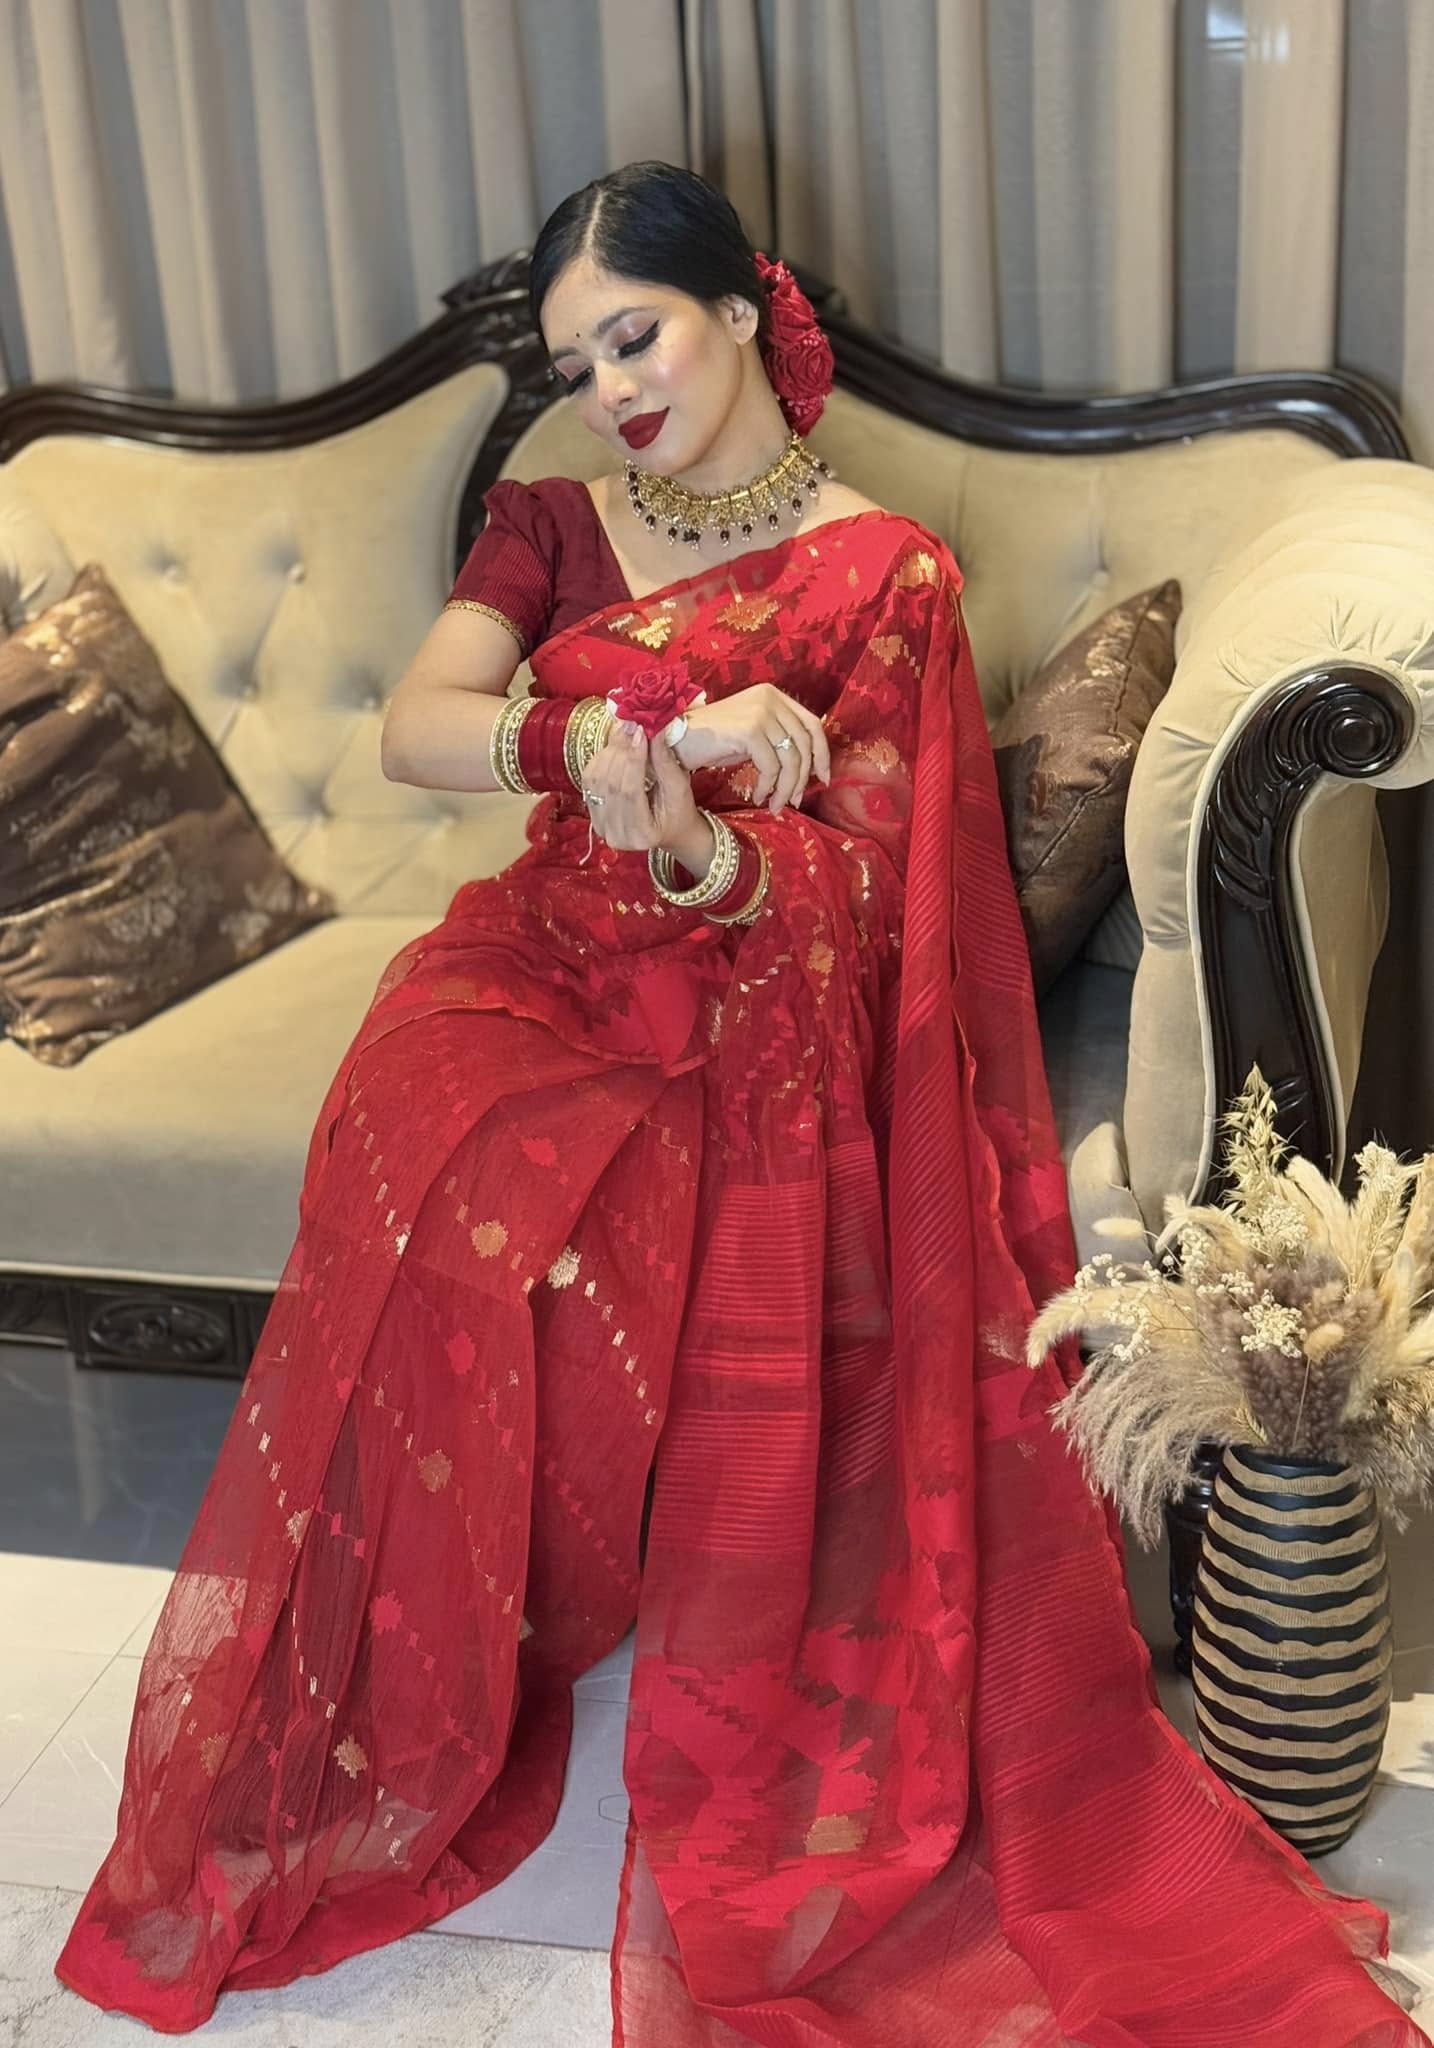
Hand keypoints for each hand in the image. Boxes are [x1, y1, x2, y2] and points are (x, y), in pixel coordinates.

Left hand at [580, 722, 713, 873]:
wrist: (671, 830)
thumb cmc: (680, 812)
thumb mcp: (679, 790)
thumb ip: (665, 763)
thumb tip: (654, 730)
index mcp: (642, 835)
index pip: (630, 792)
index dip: (633, 759)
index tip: (641, 732)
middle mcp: (616, 835)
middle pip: (610, 784)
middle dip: (620, 751)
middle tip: (632, 725)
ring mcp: (600, 826)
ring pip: (596, 780)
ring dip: (609, 751)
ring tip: (625, 732)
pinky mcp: (593, 814)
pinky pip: (589, 781)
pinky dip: (600, 758)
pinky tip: (615, 746)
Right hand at [673, 684, 829, 814]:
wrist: (676, 740)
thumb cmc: (712, 742)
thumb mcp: (752, 735)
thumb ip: (778, 740)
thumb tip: (809, 768)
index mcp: (774, 695)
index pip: (812, 725)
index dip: (822, 755)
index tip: (822, 779)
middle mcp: (770, 698)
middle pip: (804, 744)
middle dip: (802, 778)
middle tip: (793, 801)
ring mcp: (761, 712)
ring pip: (790, 759)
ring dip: (784, 788)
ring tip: (773, 804)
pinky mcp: (750, 729)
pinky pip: (771, 767)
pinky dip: (767, 787)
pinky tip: (756, 796)